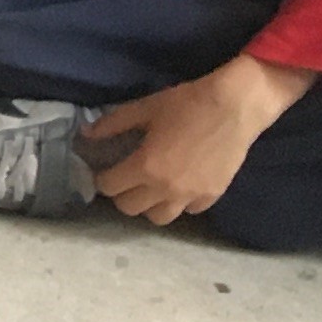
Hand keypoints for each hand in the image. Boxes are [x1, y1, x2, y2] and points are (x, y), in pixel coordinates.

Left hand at [85, 55, 313, 223]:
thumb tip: (87, 135)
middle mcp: (166, 189)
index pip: (110, 187)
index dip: (102, 179)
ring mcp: (191, 196)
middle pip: (130, 208)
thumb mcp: (144, 109)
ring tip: (149, 187)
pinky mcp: (213, 196)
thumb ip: (113, 124)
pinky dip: (179, 203)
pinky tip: (178, 186)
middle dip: (121, 194)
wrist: (234, 107)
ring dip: (149, 205)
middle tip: (124, 178)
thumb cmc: (186, 104)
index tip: (104, 170)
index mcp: (145, 166)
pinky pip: (188, 211)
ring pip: (160, 218)